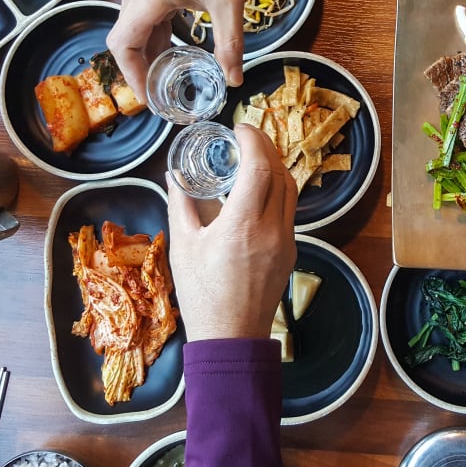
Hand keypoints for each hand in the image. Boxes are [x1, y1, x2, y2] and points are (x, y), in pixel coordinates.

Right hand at [167, 123, 297, 340]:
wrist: (231, 338)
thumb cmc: (202, 294)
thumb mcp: (182, 246)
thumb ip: (181, 204)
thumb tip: (174, 174)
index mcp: (242, 225)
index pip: (258, 167)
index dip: (252, 140)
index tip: (239, 128)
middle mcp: (271, 230)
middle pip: (280, 173)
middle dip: (266, 147)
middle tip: (246, 136)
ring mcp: (286, 241)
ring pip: (290, 190)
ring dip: (275, 167)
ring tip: (254, 157)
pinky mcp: (291, 251)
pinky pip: (289, 210)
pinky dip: (278, 190)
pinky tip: (259, 189)